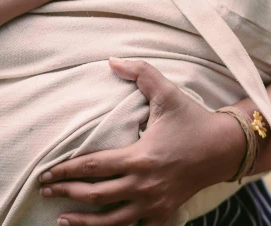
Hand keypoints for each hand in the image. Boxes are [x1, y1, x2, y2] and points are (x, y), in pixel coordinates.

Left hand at [40, 59, 245, 225]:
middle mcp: (144, 185)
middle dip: (66, 193)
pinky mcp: (164, 213)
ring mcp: (155, 204)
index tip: (46, 172)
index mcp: (140, 157)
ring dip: (84, 222)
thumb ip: (140, 73)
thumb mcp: (168, 93)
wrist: (225, 148)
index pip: (93, 166)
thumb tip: (112, 61)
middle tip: (45, 189)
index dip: (66, 170)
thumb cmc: (194, 120)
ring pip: (111, 221)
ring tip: (62, 218)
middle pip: (95, 195)